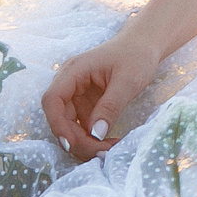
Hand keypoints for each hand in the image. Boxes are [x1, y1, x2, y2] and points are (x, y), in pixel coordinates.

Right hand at [42, 33, 160, 161]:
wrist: (144, 45)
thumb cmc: (136, 56)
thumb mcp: (127, 81)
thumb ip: (110, 106)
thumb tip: (96, 134)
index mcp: (74, 71)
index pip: (52, 100)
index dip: (57, 124)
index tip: (72, 144)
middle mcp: (69, 83)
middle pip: (60, 118)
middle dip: (77, 139)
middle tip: (101, 152)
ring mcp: (77, 95)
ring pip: (70, 126)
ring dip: (85, 142)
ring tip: (107, 150)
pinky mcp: (85, 104)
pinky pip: (82, 126)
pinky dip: (92, 138)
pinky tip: (108, 143)